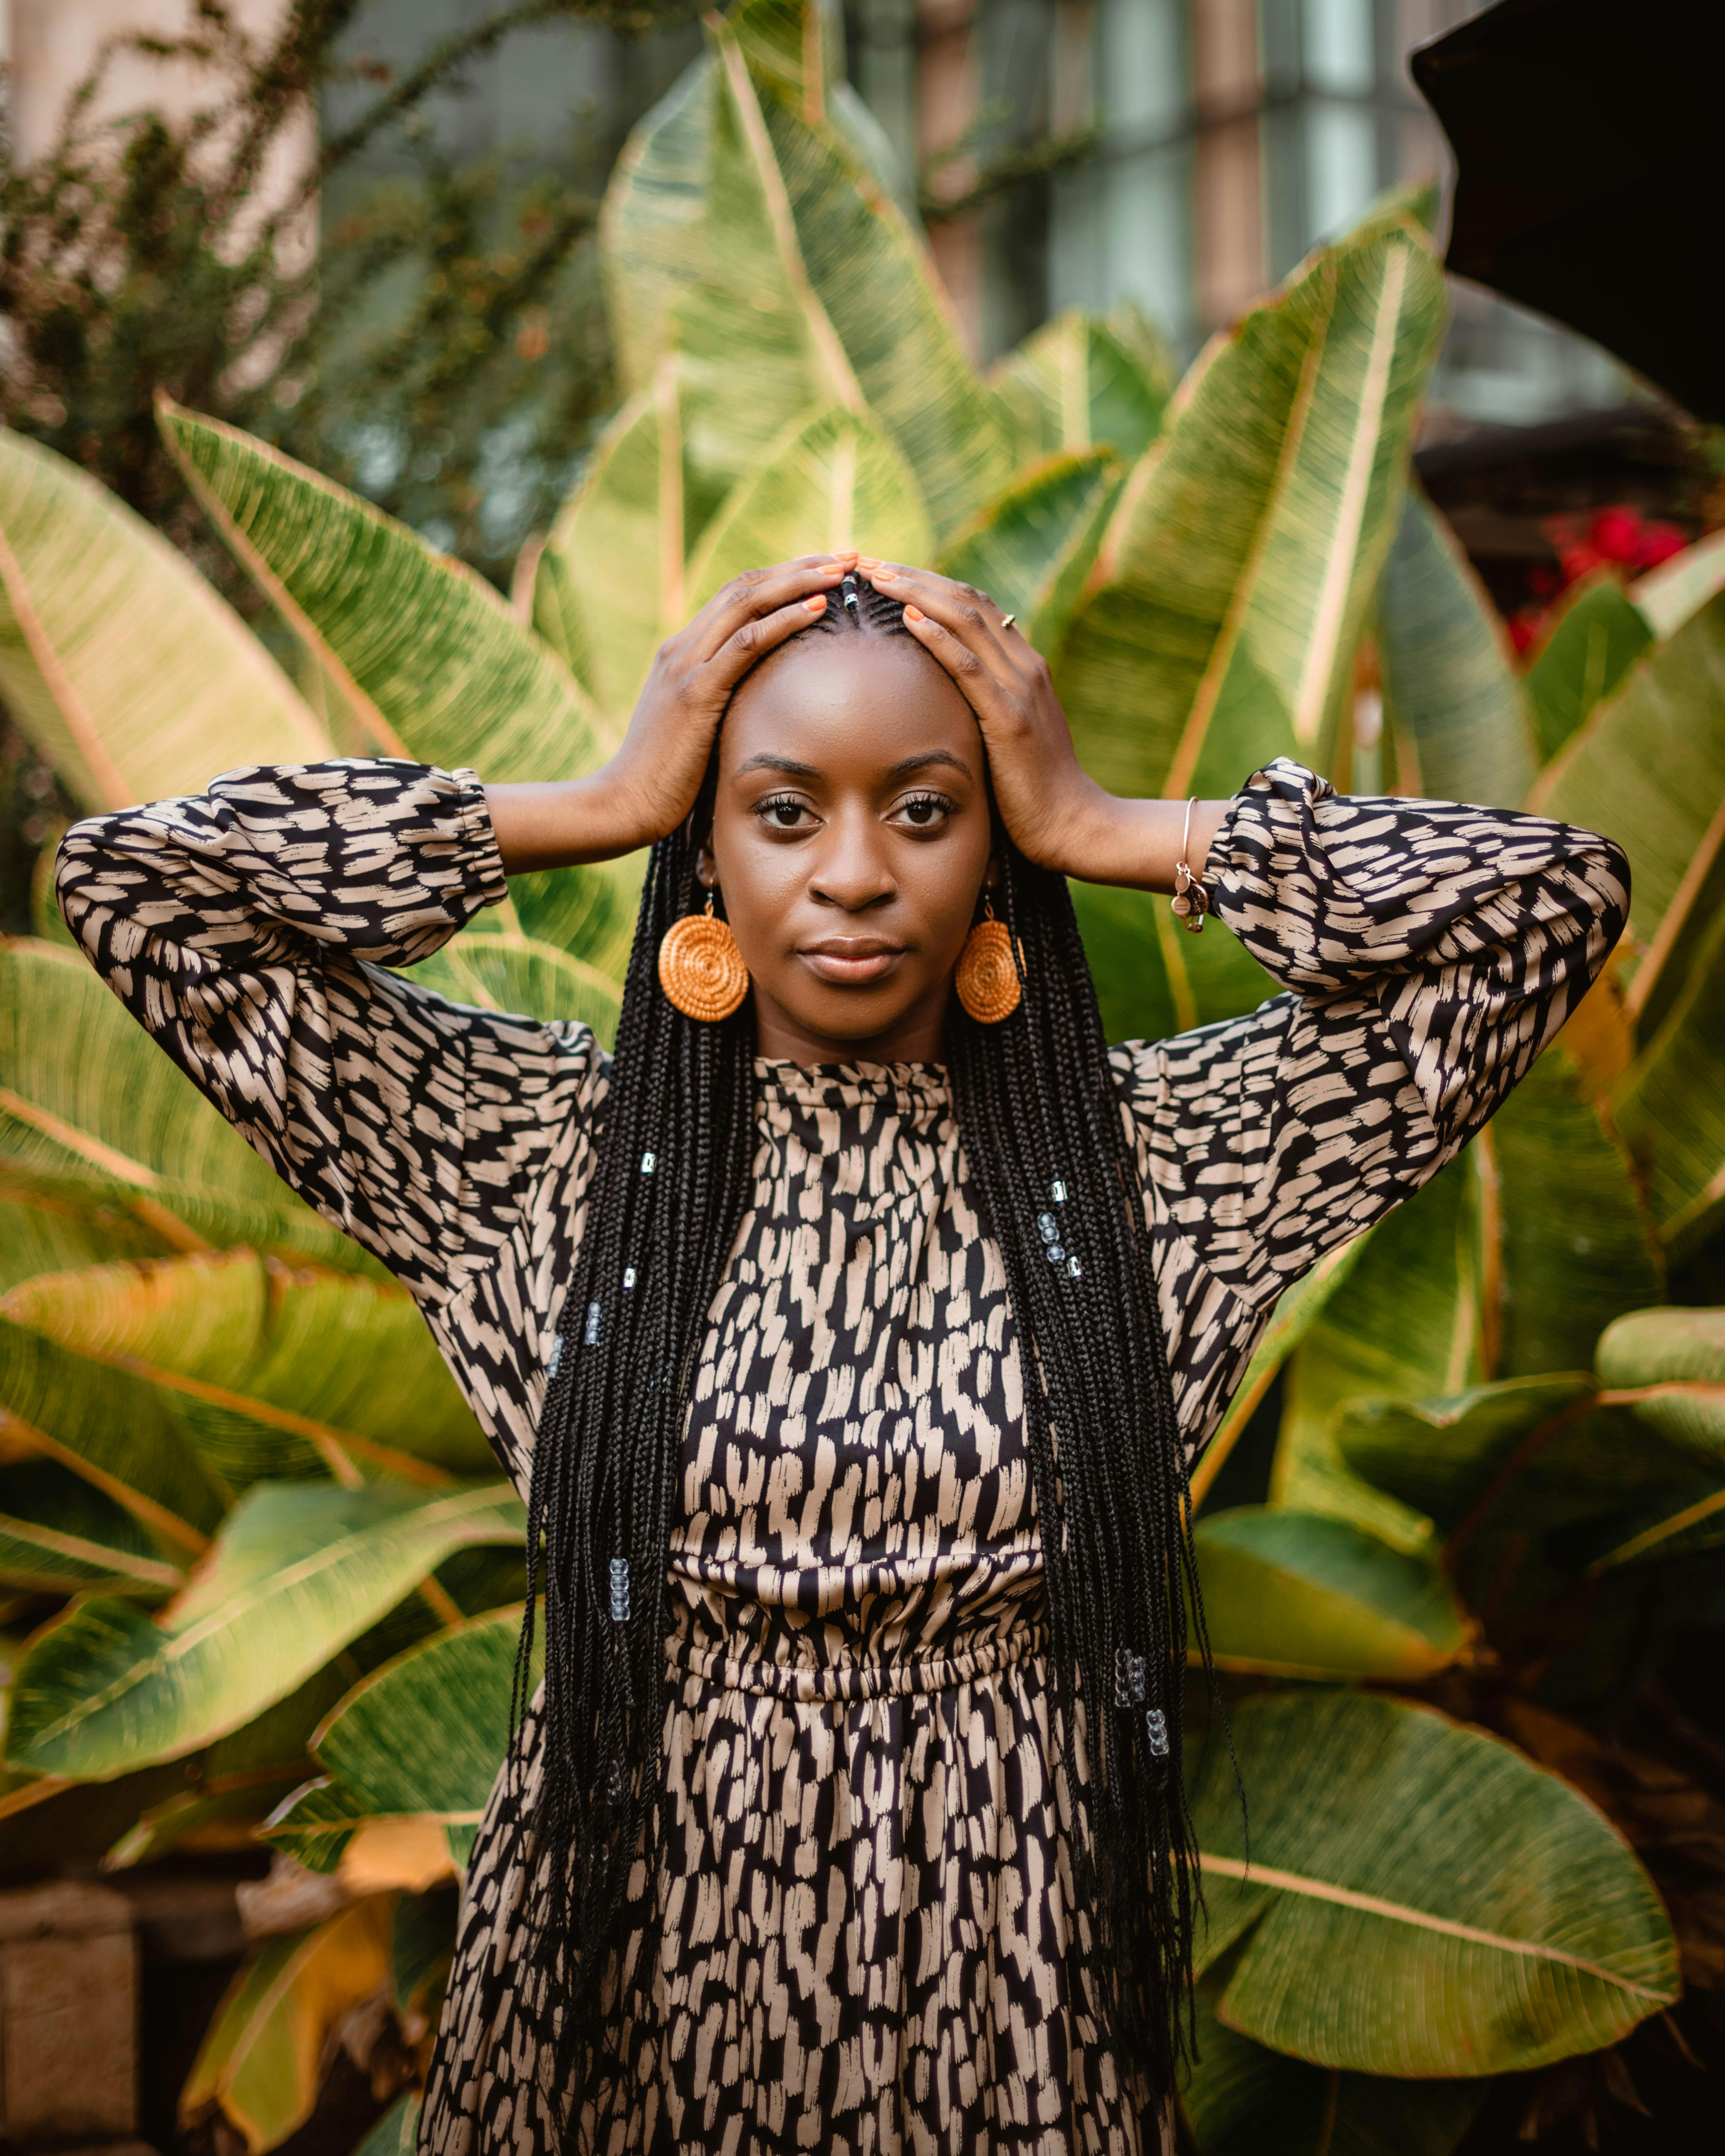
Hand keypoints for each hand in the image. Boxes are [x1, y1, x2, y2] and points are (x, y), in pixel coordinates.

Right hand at [486, 556, 850, 871]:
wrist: (622, 804)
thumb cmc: (663, 778)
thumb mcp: (696, 729)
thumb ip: (721, 703)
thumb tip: (761, 704)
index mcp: (682, 653)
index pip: (737, 596)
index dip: (784, 577)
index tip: (826, 569)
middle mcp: (682, 648)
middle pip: (746, 585)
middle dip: (800, 566)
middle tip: (847, 555)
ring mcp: (686, 667)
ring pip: (747, 602)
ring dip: (799, 581)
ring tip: (841, 570)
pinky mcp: (695, 694)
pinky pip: (746, 644)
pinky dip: (783, 621)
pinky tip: (817, 608)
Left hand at [855, 560, 1111, 874]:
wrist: (1073, 823)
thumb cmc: (1034, 788)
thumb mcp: (1007, 734)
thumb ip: (983, 705)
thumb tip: (941, 693)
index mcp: (1023, 666)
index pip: (974, 605)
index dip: (929, 582)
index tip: (886, 571)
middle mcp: (1024, 666)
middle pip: (966, 600)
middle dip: (914, 576)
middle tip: (867, 560)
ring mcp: (1019, 689)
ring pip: (966, 620)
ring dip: (917, 593)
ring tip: (877, 575)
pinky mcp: (1010, 719)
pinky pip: (970, 667)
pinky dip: (939, 637)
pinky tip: (909, 618)